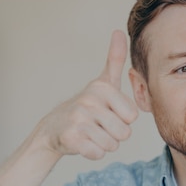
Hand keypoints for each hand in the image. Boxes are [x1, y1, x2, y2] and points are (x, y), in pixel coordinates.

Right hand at [37, 30, 138, 159]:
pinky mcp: (71, 138)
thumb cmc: (87, 106)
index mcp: (102, 88)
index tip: (108, 113)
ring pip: (111, 144)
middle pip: (124, 132)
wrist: (54, 127)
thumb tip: (119, 32)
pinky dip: (93, 152)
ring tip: (91, 133)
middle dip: (114, 134)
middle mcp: (89, 101)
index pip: (132, 116)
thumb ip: (114, 59)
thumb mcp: (103, 82)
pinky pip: (97, 153)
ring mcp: (78, 119)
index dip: (123, 119)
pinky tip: (84, 143)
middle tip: (99, 126)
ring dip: (104, 144)